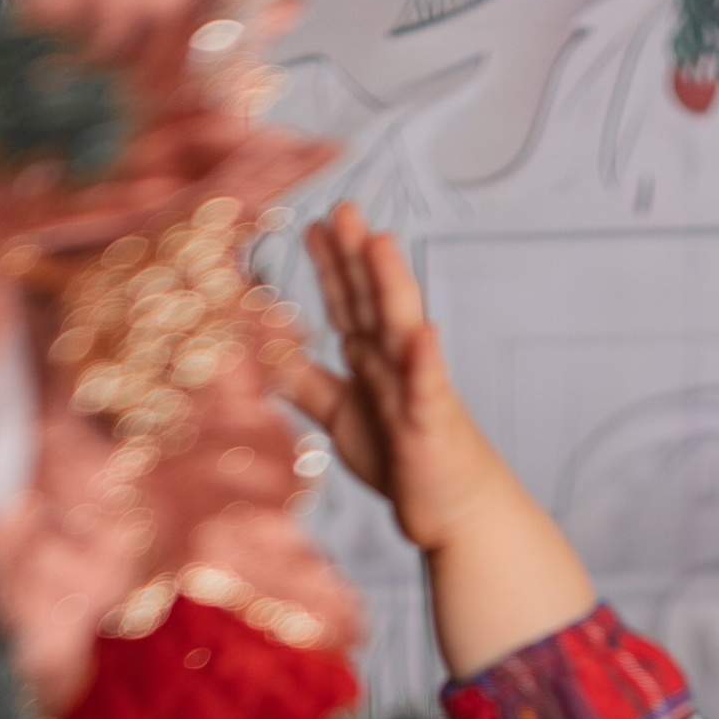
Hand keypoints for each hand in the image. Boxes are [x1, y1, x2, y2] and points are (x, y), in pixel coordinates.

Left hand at [287, 203, 488, 553]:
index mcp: (373, 359)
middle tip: (343, 210)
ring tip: (381, 245)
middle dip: (358, 257)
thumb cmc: (403, 459)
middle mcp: (395, 364)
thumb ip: (308, 384)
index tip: (314, 227)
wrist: (451, 508)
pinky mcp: (432, 425)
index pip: (349, 303)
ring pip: (401, 332)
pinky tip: (425, 334)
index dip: (331, 266)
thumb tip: (267, 357)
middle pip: (373, 302)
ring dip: (392, 287)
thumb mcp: (340, 416)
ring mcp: (416, 389)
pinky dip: (425, 364)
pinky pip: (429, 391)